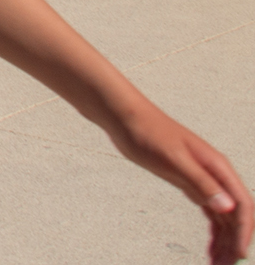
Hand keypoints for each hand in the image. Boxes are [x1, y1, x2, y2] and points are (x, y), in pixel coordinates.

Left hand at [104, 99, 251, 261]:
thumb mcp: (173, 159)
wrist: (124, 117)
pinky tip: (210, 248)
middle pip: (235, 215)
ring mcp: (203, 179)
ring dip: (224, 241)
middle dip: (233, 242)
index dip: (243, 232)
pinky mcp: (188, 182)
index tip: (238, 255)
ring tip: (218, 264)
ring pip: (223, 217)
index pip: (242, 205)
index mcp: (218, 167)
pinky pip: (209, 212)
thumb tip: (228, 208)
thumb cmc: (147, 132)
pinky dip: (213, 231)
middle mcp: (215, 174)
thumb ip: (200, 183)